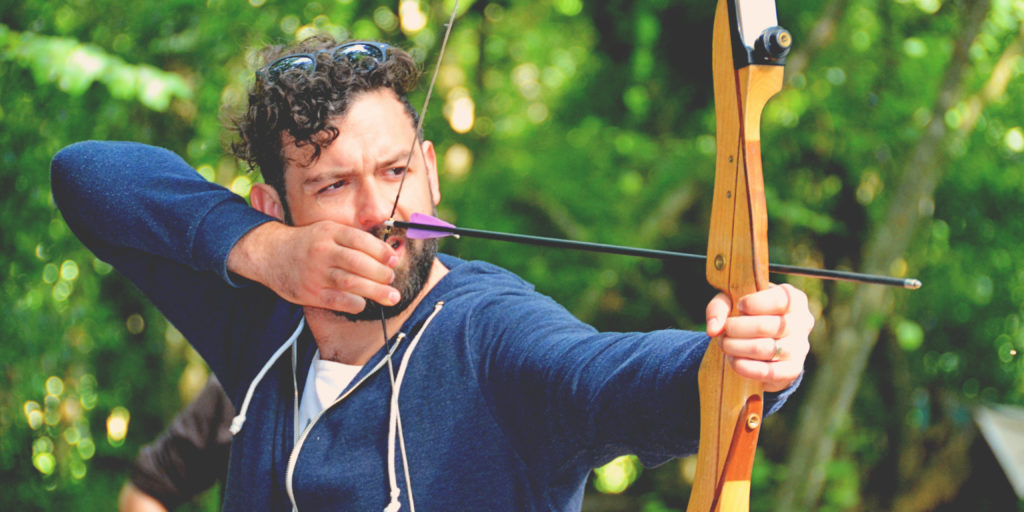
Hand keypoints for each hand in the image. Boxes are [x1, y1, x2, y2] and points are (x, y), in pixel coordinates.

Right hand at [228, 220, 399, 312]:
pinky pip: (339, 301)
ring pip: (351, 283)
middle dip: (381, 273)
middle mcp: (322, 251)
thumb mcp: (327, 231)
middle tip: (391, 279)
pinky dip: (356, 303)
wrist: (271, 254)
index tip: (393, 260)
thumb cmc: (307, 244)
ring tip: (390, 296)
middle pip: (359, 263)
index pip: (361, 240)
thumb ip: (352, 240)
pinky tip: (363, 302)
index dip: (382, 251)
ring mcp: (315, 273)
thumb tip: (387, 255)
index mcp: (329, 232)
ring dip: (376, 291)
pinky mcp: (310, 293)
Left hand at [705, 284, 812, 391]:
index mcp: (793, 299)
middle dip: (738, 328)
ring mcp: (800, 347)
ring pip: (767, 349)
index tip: (740, 306)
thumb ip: (719, 308)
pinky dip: (747, 367)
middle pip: (769, 326)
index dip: (756, 303)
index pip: (781, 300)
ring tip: (725, 345)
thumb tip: (714, 328)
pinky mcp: (793, 370)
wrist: (760, 343)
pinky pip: (770, 372)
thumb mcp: (731, 303)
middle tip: (725, 331)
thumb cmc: (747, 314)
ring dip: (739, 347)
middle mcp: (802, 322)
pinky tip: (733, 361)